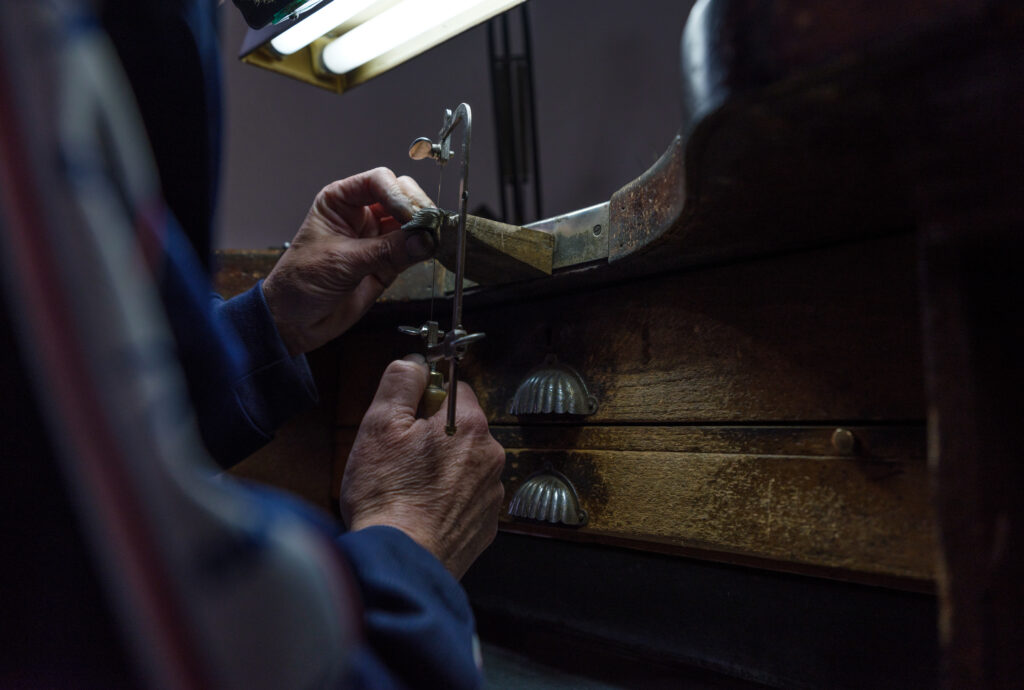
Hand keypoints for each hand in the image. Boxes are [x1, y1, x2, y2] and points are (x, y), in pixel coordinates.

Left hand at [262, 168, 435, 354]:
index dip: (397, 194)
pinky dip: (425, 249)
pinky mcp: (388, 263)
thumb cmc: (300, 283)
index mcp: (340, 201)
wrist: (295, 322)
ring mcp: (377, 238)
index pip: (378, 182)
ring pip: (412, 222)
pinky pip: (414, 249)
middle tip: (428, 225)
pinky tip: (431, 250)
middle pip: (401, 195)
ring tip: (434, 238)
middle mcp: (361, 215)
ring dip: (425, 228)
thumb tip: (423, 239)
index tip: (409, 216)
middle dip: (416, 208)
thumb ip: (385, 250)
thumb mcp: (342, 261)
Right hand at [340, 355, 505, 579]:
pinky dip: (446, 502)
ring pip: (464, 466)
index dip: (426, 399)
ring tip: (407, 490)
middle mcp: (491, 458)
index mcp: (470, 426)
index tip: (406, 418)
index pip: (456, 389)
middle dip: (433, 437)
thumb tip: (414, 363)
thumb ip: (401, 383)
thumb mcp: (379, 425)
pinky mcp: (485, 527)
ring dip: (441, 470)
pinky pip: (466, 500)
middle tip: (399, 458)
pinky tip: (420, 512)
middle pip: (461, 429)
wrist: (399, 563)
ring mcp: (491, 495)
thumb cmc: (386, 495)